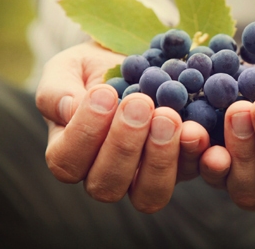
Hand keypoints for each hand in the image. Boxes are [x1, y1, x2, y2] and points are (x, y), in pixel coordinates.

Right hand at [36, 42, 209, 212]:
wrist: (139, 60)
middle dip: (124, 145)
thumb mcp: (70, 67)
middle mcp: (107, 173)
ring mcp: (146, 174)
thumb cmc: (97, 67)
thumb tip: (67, 109)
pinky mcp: (182, 165)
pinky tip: (197, 129)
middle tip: (140, 103)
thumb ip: (56, 89)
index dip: (84, 133)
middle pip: (107, 185)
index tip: (104, 93)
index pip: (67, 161)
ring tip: (168, 116)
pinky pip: (190, 172)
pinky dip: (195, 154)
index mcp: (72, 153)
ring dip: (159, 157)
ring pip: (149, 193)